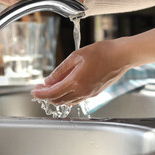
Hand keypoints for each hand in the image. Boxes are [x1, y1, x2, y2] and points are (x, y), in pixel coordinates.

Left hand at [31, 25, 154, 104]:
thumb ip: (60, 71)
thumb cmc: (102, 52)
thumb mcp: (76, 57)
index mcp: (76, 82)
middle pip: (58, 100)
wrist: (122, 56)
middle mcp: (82, 92)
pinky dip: (66, 96)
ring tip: (49, 88)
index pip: (52, 93)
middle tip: (39, 88)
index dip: (40, 94)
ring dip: (56, 97)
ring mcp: (89, 94)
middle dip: (46, 96)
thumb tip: (48, 81)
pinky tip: (64, 88)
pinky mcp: (94, 93)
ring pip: (67, 101)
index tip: (33, 91)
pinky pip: (76, 99)